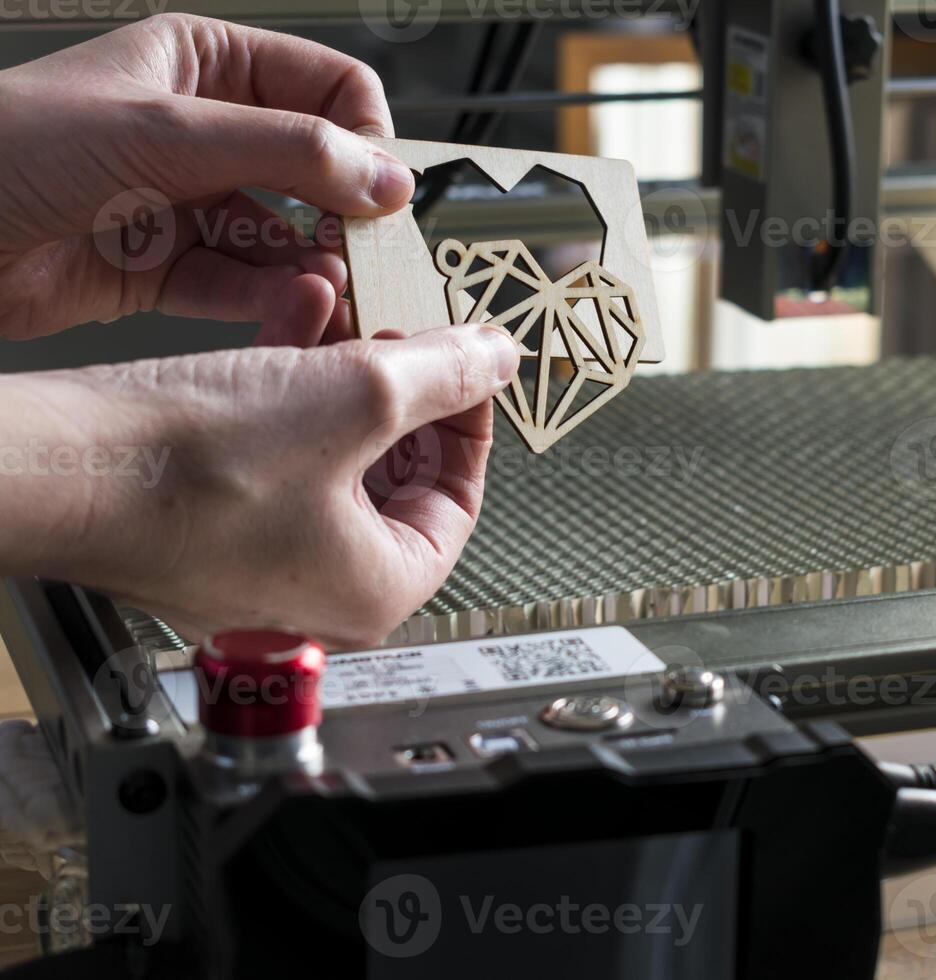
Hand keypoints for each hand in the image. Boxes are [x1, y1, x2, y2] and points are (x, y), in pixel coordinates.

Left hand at [0, 13, 414, 344]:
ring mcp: (186, 201)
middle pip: (317, 171)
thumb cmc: (16, 147)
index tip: (386, 191)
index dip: (367, 136)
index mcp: (208, 65)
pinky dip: (270, 300)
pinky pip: (240, 284)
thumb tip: (389, 176)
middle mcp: (206, 132)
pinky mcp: (165, 267)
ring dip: (314, 265)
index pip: (330, 89)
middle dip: (348, 214)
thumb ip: (290, 151)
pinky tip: (293, 309)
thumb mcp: (168, 131)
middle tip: (378, 256)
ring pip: (283, 236)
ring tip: (339, 293)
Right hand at [6, 326, 519, 648]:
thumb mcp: (359, 394)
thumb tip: (494, 360)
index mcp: (378, 589)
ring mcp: (257, 559)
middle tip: (403, 330)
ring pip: (330, 450)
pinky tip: (286, 320)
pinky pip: (272, 449)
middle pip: (394, 472)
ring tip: (343, 308)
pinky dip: (286, 385)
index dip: (467, 417)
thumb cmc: (186, 470)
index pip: (457, 501)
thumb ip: (444, 375)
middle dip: (400, 386)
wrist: (54, 466)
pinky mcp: (205, 522)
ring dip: (341, 370)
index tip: (464, 365)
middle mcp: (318, 589)